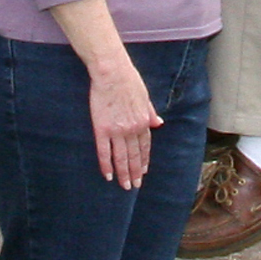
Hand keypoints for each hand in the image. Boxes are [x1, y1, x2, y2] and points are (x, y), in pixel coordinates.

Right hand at [86, 60, 163, 188]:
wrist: (112, 73)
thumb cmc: (128, 80)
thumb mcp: (145, 97)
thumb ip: (150, 112)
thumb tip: (159, 123)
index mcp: (143, 122)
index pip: (145, 147)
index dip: (144, 161)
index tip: (143, 172)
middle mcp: (132, 129)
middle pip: (134, 156)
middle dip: (135, 173)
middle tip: (134, 186)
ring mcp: (117, 131)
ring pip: (121, 158)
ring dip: (124, 173)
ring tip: (124, 186)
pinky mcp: (102, 129)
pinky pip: (104, 152)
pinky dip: (106, 165)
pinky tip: (108, 175)